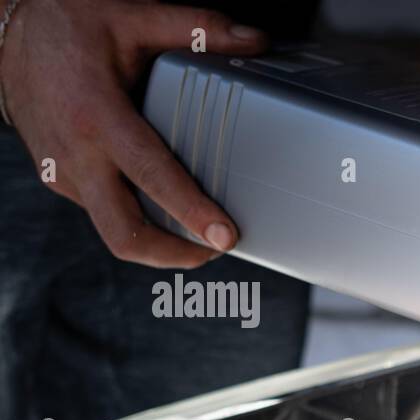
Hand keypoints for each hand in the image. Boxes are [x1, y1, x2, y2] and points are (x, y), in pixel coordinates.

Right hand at [0, 0, 267, 266]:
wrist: (3, 31)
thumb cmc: (64, 24)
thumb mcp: (131, 16)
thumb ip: (194, 28)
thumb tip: (253, 39)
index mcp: (97, 116)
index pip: (150, 176)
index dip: (190, 212)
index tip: (223, 237)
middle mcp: (76, 154)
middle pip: (124, 234)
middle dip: (174, 255)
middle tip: (216, 251)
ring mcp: (64, 172)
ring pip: (113, 230)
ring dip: (158, 243)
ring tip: (199, 235)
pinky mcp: (59, 179)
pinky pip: (102, 212)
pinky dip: (137, 220)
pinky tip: (163, 208)